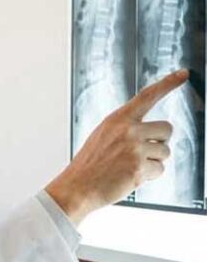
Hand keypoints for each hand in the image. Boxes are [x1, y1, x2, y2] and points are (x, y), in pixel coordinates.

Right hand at [46, 69, 187, 224]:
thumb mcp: (102, 137)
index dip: (168, 83)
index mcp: (117, 119)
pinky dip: (148, 176)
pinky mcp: (138, 167)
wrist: (77, 187)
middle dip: (160, 142)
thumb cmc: (89, 165)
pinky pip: (159, 169)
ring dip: (153, 161)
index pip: (147, 95)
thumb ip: (125, 130)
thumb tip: (152, 134)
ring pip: (164, 152)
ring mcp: (134, 148)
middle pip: (166, 129)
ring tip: (130, 167)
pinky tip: (130, 177)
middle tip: (143, 152)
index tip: (183, 74)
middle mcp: (127, 130)